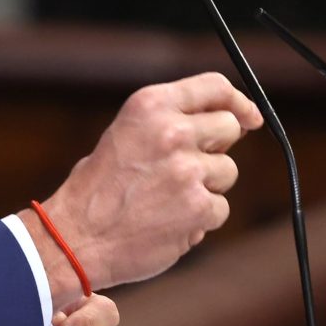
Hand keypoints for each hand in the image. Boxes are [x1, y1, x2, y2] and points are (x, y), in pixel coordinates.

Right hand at [36, 72, 260, 293]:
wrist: (75, 238)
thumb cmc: (98, 189)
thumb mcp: (126, 134)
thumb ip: (171, 122)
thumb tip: (232, 123)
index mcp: (150, 106)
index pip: (214, 87)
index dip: (239, 102)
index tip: (250, 117)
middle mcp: (172, 132)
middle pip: (229, 128)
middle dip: (217, 147)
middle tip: (189, 167)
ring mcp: (187, 170)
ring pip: (227, 172)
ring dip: (206, 187)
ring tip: (165, 199)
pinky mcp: (198, 207)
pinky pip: (219, 209)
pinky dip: (199, 219)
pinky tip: (167, 222)